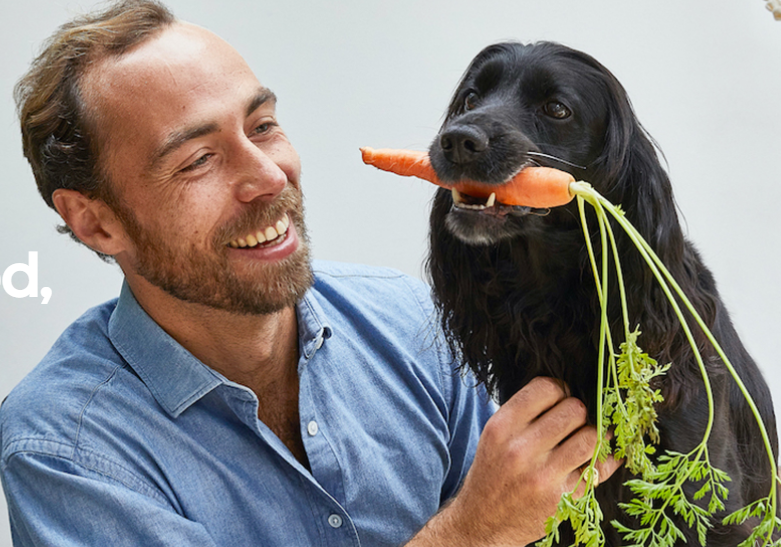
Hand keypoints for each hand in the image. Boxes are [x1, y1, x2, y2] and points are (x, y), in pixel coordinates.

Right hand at [408, 377, 620, 546]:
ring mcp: (543, 477)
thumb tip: (567, 392)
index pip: (546, 388)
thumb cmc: (493, 473)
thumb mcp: (494, 436)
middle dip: (577, 412)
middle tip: (572, 421)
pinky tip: (601, 456)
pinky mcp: (562, 500)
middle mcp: (520, 450)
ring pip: (591, 437)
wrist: (482, 522)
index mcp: (501, 428)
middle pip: (574, 410)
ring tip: (583, 438)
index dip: (560, 389)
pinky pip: (600, 469)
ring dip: (591, 435)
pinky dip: (607, 459)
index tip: (560, 398)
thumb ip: (524, 413)